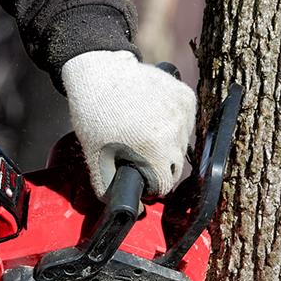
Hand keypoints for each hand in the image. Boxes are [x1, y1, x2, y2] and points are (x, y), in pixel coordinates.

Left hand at [62, 50, 196, 198]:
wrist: (100, 72)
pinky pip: (185, 123)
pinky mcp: (186, 97)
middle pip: (175, 165)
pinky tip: (152, 116)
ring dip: (166, 144)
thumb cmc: (95, 113)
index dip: (149, 183)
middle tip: (138, 152)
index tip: (139, 174)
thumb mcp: (94, 155)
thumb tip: (121, 208)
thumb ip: (107, 186)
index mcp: (153, 149)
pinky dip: (173, 124)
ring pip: (181, 144)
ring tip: (142, 131)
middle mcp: (174, 132)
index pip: (163, 184)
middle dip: (158, 164)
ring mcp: (182, 112)